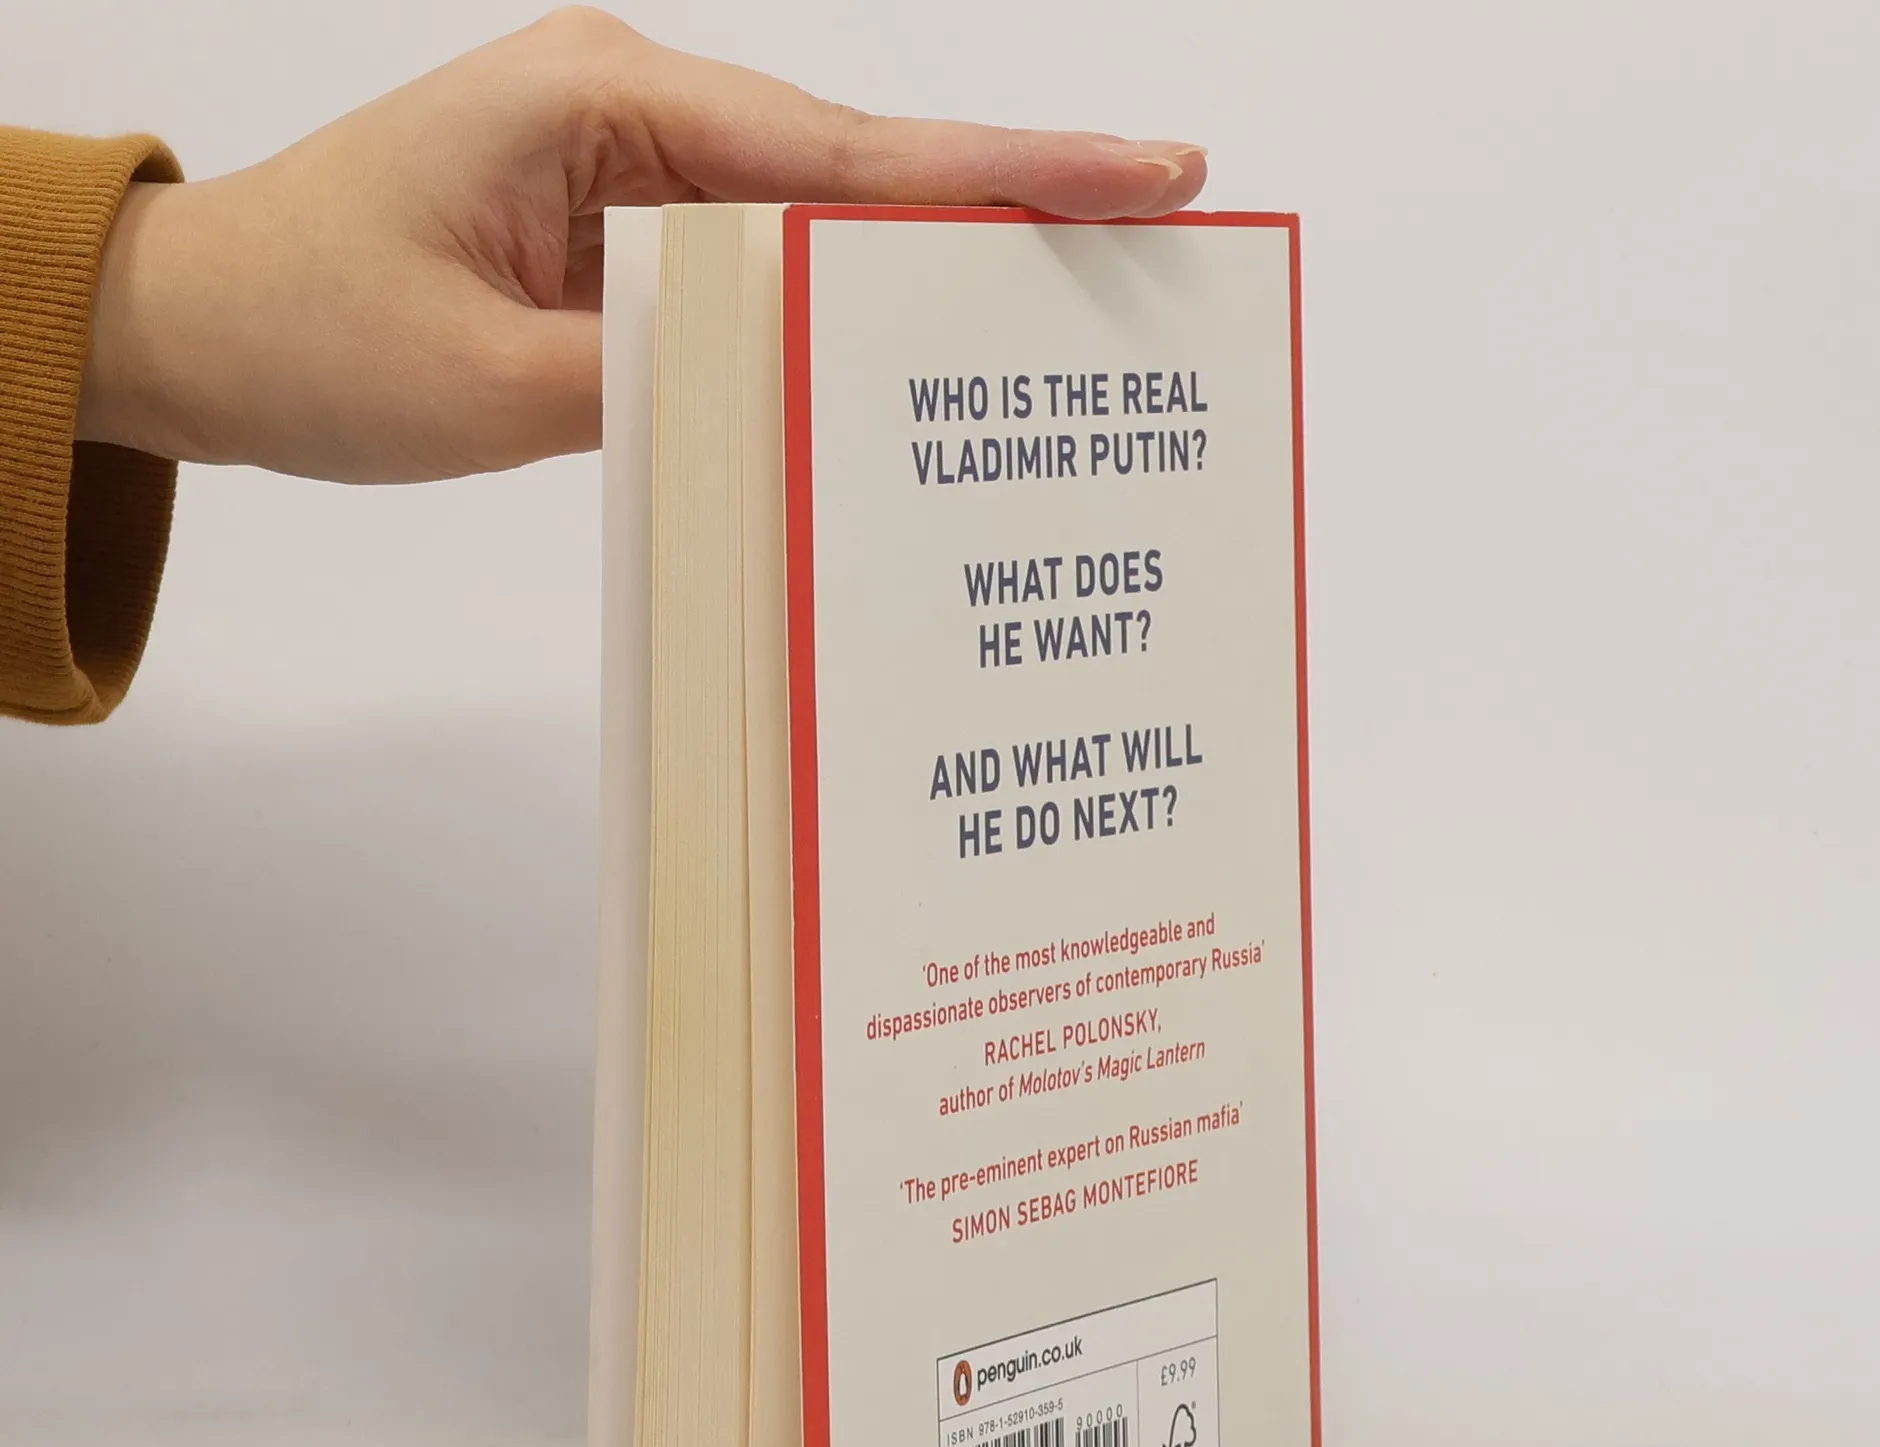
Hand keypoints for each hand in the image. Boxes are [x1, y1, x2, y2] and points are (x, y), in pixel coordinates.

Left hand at [76, 8, 1206, 481]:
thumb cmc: (314, 331)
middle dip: (1007, 203)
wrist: (203, 332)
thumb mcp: (492, 382)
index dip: (1004, 172)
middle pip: (861, 169)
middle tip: (1157, 229)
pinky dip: (832, 315)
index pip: (845, 153)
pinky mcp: (621, 238)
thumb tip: (806, 392)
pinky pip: (757, 276)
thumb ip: (662, 377)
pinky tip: (908, 353)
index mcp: (605, 103)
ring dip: (926, 267)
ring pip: (819, 226)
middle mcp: (636, 116)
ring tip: (1060, 313)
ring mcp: (632, 175)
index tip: (1143, 171)